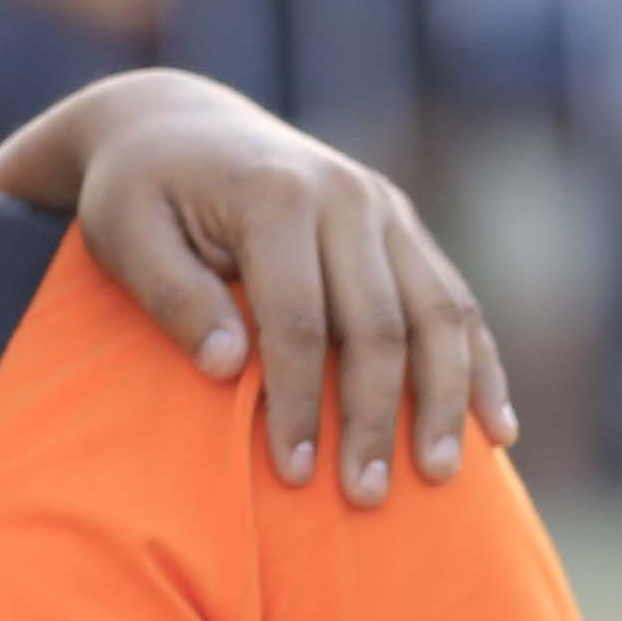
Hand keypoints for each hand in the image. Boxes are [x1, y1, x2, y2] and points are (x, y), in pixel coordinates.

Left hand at [18, 76, 516, 500]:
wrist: (173, 123)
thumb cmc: (137, 192)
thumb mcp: (125, 234)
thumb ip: (174, 296)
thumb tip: (231, 367)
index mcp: (277, 195)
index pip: (299, 321)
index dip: (299, 403)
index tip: (294, 473)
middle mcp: (346, 196)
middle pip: (381, 325)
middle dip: (377, 418)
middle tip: (366, 498)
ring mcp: (384, 208)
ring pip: (440, 313)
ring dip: (444, 400)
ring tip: (441, 475)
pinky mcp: (401, 226)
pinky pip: (455, 300)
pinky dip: (479, 364)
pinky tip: (496, 428)